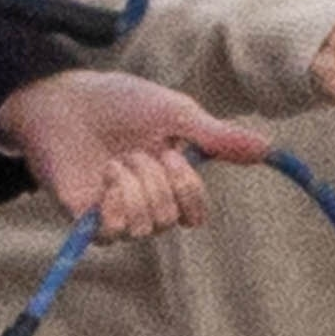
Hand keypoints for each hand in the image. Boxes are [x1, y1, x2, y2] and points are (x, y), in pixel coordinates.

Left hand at [0, 71, 268, 240]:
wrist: (66, 102)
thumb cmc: (119, 103)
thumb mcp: (177, 114)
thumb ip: (218, 137)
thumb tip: (268, 148)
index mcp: (170, 180)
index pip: (196, 214)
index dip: (189, 189)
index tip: (172, 154)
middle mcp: (146, 202)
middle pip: (171, 219)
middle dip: (156, 179)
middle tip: (135, 151)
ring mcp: (117, 213)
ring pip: (145, 226)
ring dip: (134, 186)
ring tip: (114, 160)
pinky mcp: (87, 221)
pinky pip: (115, 234)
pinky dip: (114, 203)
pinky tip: (105, 177)